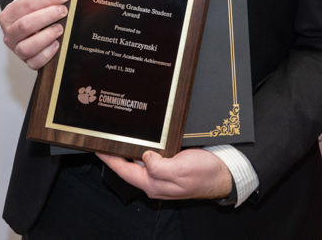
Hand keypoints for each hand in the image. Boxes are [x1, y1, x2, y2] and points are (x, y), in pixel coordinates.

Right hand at [0, 0, 70, 69]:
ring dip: (46, 37)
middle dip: (47, 16)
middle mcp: (9, 33)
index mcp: (9, 15)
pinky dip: (46, 55)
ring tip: (60, 28)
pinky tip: (56, 44)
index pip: (26, 4)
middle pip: (25, 26)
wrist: (26, 25)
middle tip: (63, 11)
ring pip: (26, 47)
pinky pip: (34, 63)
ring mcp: (16, 49)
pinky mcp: (27, 61)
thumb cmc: (32, 12)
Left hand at [95, 149, 232, 200]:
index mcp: (154, 184)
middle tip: (105, 138)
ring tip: (119, 137)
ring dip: (129, 150)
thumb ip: (160, 166)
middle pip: (128, 167)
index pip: (124, 170)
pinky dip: (143, 149)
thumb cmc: (206, 174)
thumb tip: (144, 157)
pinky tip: (142, 140)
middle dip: (116, 153)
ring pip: (139, 162)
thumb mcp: (181, 169)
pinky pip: (151, 159)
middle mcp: (155, 181)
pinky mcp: (171, 168)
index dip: (109, 159)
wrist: (225, 175)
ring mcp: (163, 175)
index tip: (96, 147)